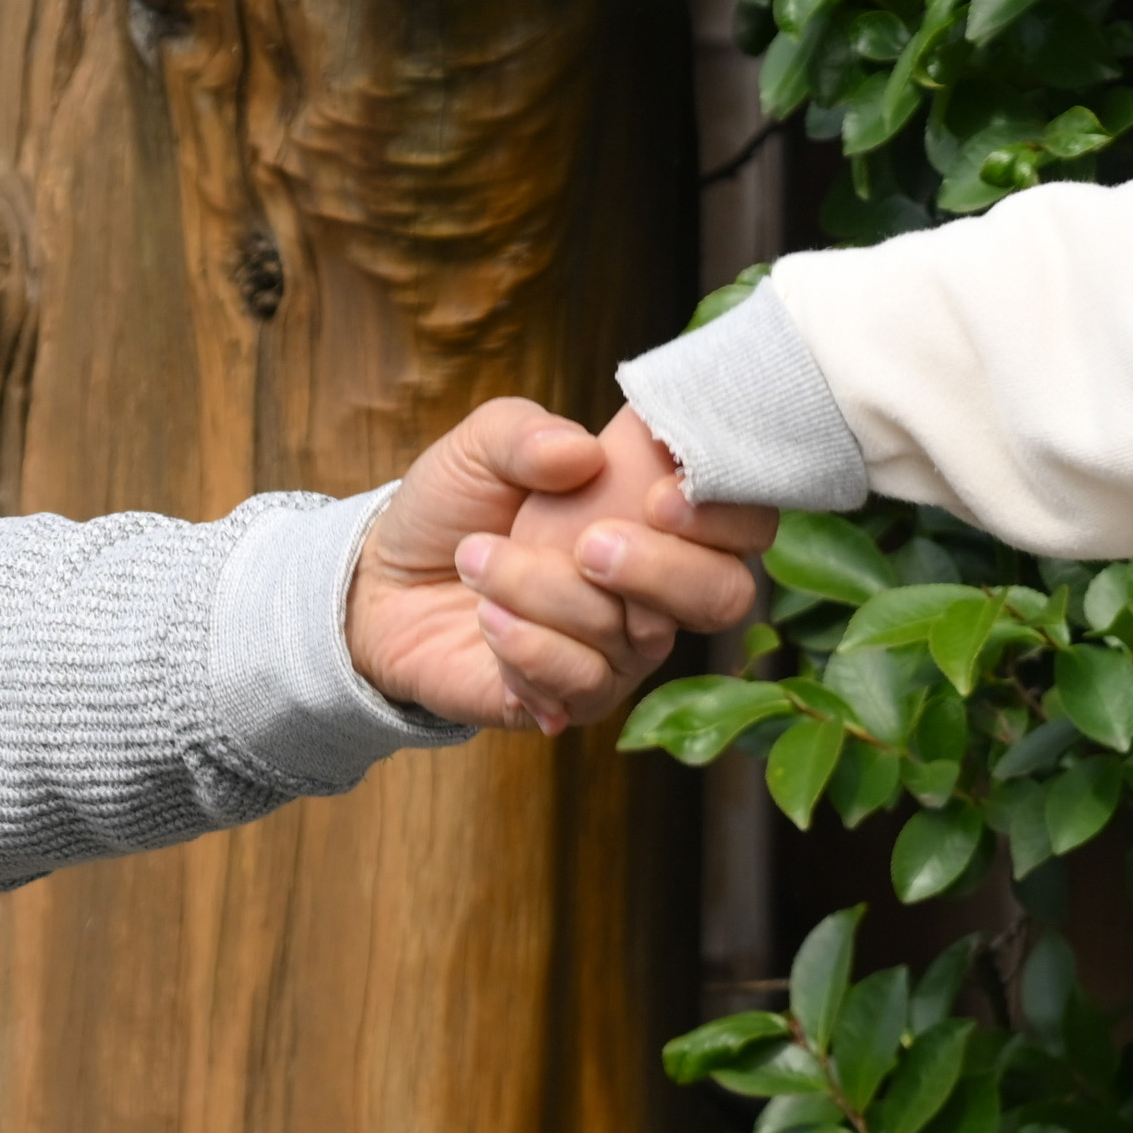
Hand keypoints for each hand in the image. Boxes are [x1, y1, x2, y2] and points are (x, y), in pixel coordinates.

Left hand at [353, 398, 773, 733]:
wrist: (387, 582)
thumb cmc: (457, 506)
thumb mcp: (481, 446)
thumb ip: (528, 433)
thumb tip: (580, 454)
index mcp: (660, 518)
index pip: (745, 523)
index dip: (726, 513)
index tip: (660, 496)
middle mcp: (660, 590)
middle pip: (723, 596)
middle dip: (662, 569)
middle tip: (587, 543)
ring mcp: (624, 650)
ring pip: (635, 636)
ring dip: (548, 593)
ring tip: (478, 558)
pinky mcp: (576, 699)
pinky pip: (585, 685)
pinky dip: (532, 647)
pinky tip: (489, 618)